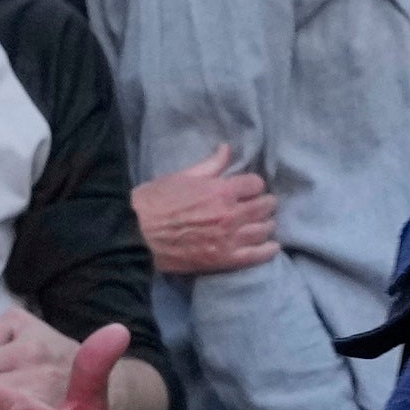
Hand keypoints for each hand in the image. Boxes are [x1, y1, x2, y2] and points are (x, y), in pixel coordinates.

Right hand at [132, 143, 277, 276]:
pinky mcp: (224, 260)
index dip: (254, 185)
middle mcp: (230, 214)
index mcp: (221, 190)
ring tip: (264, 224)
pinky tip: (272, 247)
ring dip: (267, 224)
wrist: (136, 234)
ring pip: (264, 230)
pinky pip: (256, 256)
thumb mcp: (183, 176)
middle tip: (262, 205)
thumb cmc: (156, 202)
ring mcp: (229, 239)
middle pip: (265, 206)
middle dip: (265, 203)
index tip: (250, 188)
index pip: (256, 184)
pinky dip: (268, 251)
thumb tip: (227, 149)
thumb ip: (211, 165)